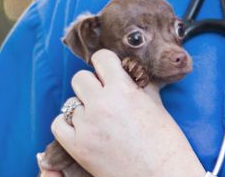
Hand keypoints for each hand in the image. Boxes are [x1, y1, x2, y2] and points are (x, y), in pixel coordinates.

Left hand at [51, 49, 204, 176]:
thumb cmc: (166, 141)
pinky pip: (58, 124)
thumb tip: (129, 72)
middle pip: (80, 78)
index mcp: (123, 89)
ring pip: (70, 102)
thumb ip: (138, 85)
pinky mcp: (77, 147)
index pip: (101, 58)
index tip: (110, 73)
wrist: (163, 175)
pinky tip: (83, 128)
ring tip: (99, 119)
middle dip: (91, 85)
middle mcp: (101, 104)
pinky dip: (68, 124)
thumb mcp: (155, 103)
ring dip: (83, 108)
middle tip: (103, 96)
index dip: (106, 64)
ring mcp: (87, 126)